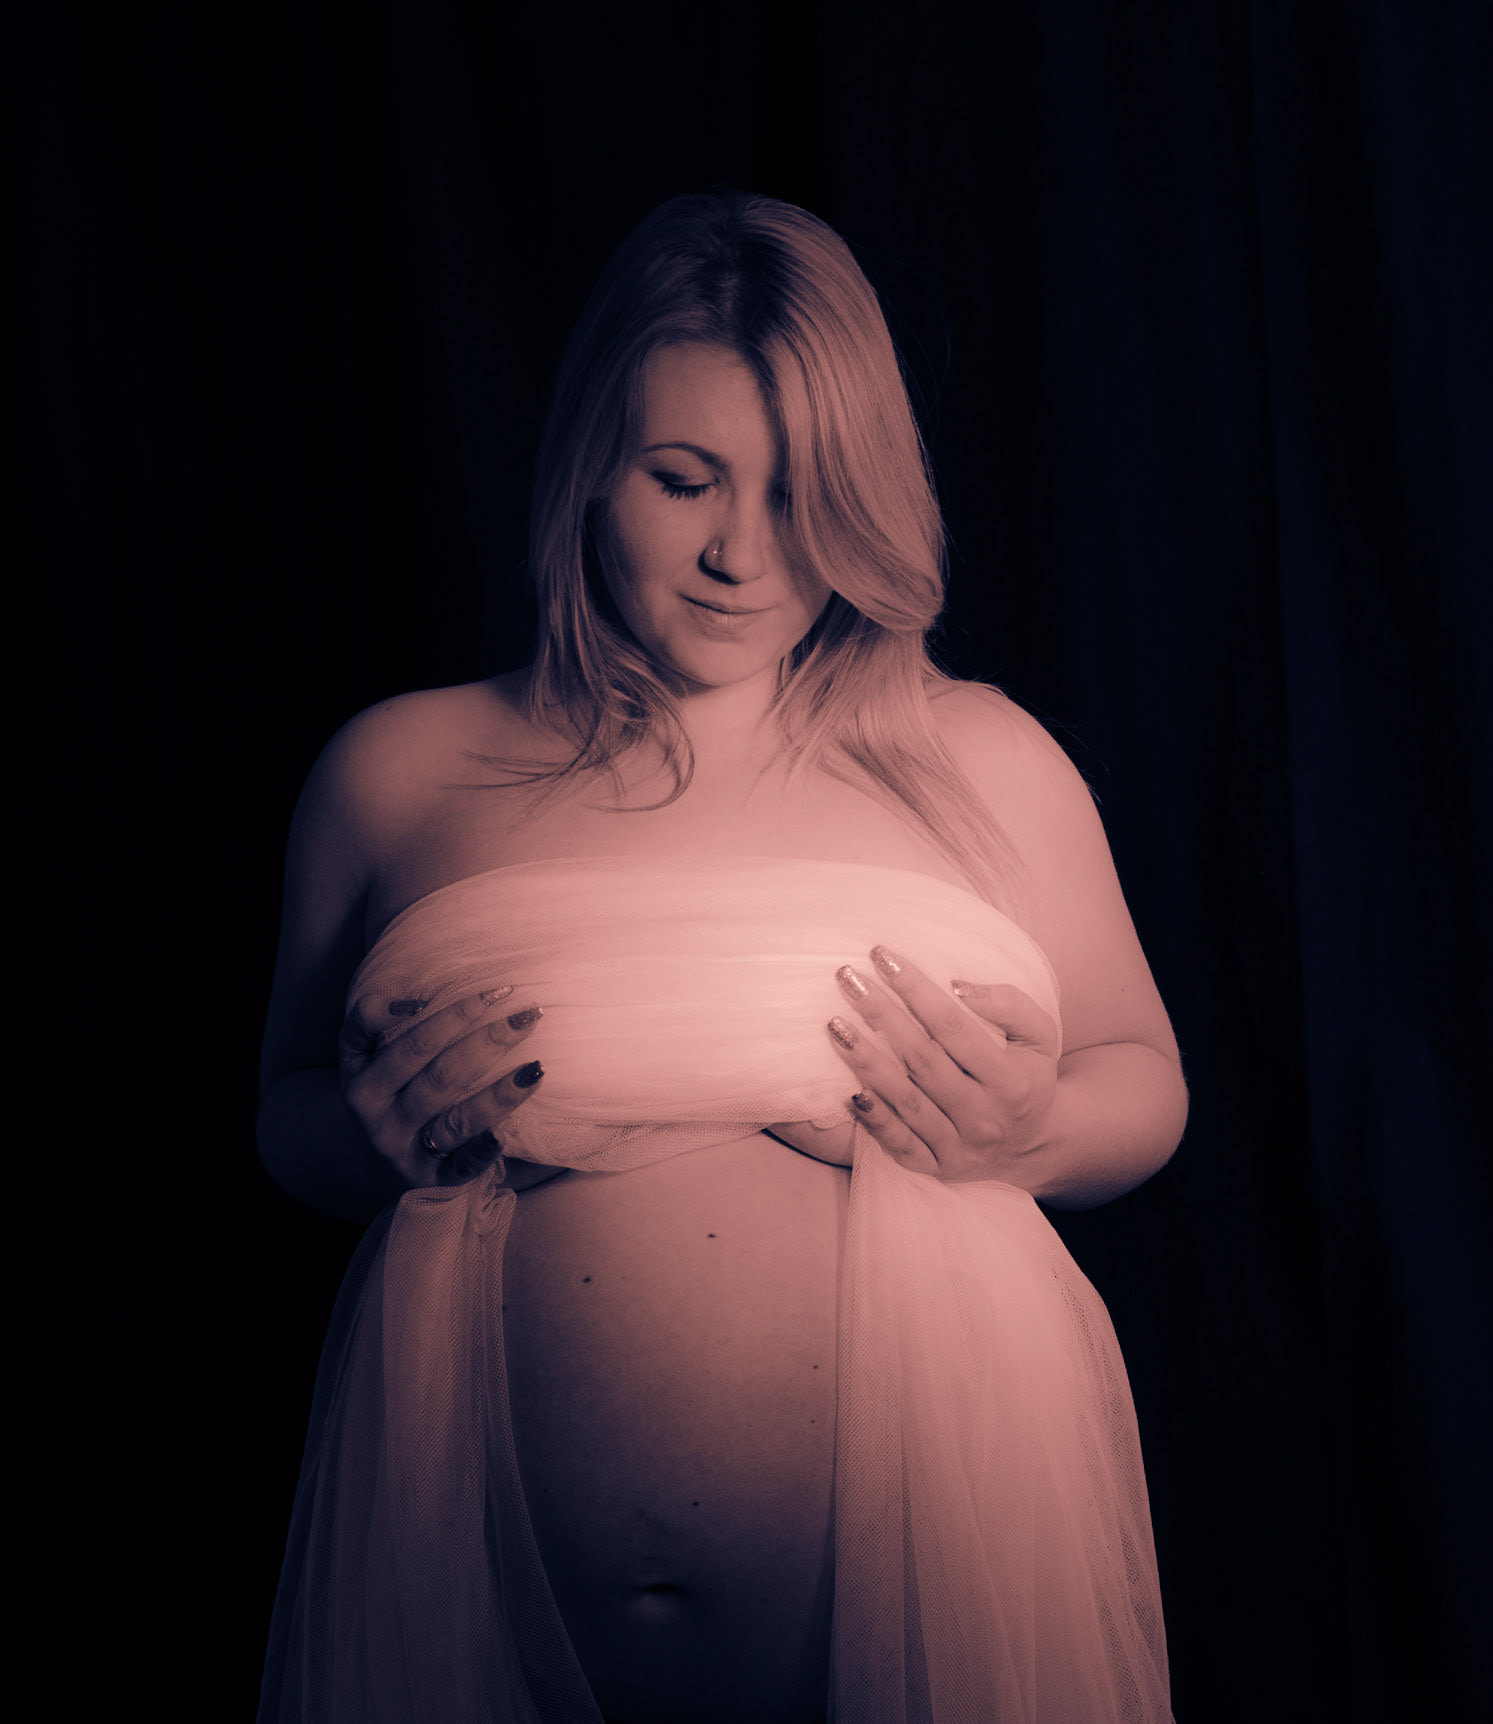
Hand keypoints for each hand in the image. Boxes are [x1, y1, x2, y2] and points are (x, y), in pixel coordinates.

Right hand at [338, 986, 545, 1186]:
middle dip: (488, 1043)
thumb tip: (412, 1003)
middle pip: (442, 1079)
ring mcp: (408, 1155)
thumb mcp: (356, 1054)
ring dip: (498, 1096)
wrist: (364, 1157)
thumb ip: (367, 1020)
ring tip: (535, 1069)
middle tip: (527, 1016)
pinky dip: (481, 1153)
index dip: (453, 1016)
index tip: (491, 993)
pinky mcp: (433, 1181)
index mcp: (364, 1087)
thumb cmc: (377, 1087)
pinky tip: (504, 1135)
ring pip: (457, 1122)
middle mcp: (383, 1124)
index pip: (414, 1045)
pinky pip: (460, 1169)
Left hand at [827, 946, 1059, 1182]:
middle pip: (922, 1060)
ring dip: (865, 1062)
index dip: (916, 989)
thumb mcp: (1039, 1036)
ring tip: (835, 1025)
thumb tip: (957, 986)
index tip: (882, 956)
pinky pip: (898, 1144)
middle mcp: (984, 1117)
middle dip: (881, 1015)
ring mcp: (958, 1147)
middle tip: (847, 978)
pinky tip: (847, 1090)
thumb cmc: (1028, 1076)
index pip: (953, 1027)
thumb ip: (1009, 1004)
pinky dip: (873, 1118)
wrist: (1033, 1144)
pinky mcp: (936, 1167)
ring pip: (904, 1101)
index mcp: (1011, 1082)